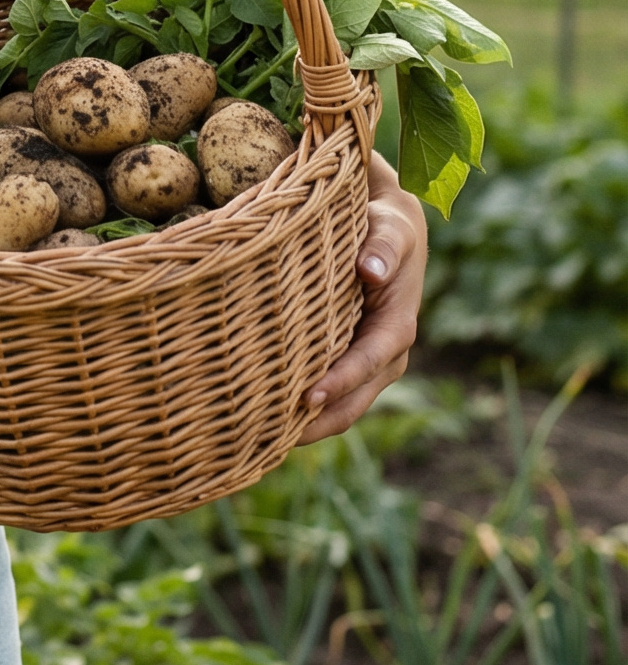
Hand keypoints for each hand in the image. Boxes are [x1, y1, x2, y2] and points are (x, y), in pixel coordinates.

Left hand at [297, 151, 426, 443]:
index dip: (341, 382)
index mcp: (397, 326)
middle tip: (275, 435)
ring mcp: (368, 359)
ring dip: (311, 424)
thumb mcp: (390, 229)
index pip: (368, 362)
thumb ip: (382, 248)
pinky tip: (271, 418)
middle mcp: (386, 352)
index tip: (308, 398)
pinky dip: (307, 408)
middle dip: (321, 420)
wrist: (390, 228)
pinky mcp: (349, 356)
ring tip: (266, 438)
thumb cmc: (387, 226)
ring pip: (343, 404)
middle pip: (355, 398)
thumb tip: (371, 270)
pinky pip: (331, 390)